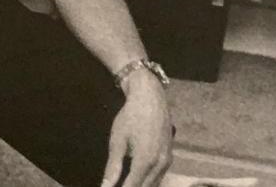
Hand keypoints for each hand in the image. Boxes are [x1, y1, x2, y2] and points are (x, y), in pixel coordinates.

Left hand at [103, 71, 172, 186]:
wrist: (150, 98)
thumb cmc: (131, 117)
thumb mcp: (117, 141)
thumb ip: (113, 166)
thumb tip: (106, 185)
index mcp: (146, 161)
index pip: (133, 186)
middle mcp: (160, 164)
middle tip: (117, 186)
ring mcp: (167, 160)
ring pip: (154, 183)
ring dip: (141, 186)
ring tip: (126, 184)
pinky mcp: (169, 156)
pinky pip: (160, 176)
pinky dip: (149, 181)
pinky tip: (139, 180)